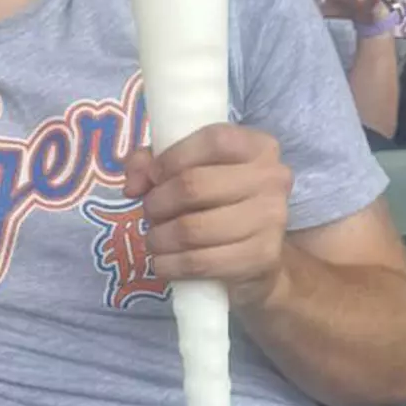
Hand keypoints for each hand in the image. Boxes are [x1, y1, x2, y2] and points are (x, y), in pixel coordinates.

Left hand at [123, 124, 292, 310]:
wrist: (255, 255)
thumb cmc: (215, 202)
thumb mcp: (185, 169)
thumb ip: (151, 163)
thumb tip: (133, 183)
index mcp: (258, 147)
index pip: (214, 140)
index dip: (172, 158)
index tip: (152, 176)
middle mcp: (272, 178)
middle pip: (194, 186)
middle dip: (156, 203)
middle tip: (150, 212)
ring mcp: (272, 219)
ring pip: (192, 229)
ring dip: (158, 237)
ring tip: (155, 238)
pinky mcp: (262, 257)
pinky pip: (200, 262)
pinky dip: (169, 265)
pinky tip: (162, 262)